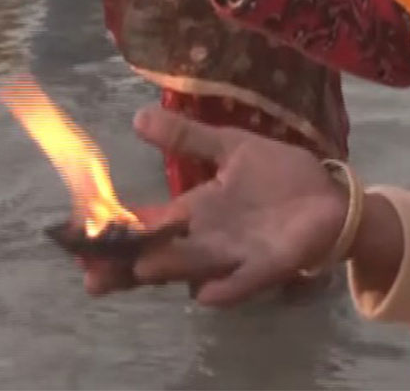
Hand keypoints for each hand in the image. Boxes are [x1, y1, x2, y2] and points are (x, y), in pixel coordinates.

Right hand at [83, 107, 347, 303]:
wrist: (329, 194)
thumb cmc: (278, 174)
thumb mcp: (231, 147)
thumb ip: (188, 136)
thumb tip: (138, 116)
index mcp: (196, 211)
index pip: (147, 228)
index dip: (116, 234)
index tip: (80, 239)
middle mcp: (208, 239)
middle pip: (159, 257)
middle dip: (126, 266)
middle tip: (92, 274)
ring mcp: (236, 255)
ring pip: (194, 267)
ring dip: (170, 268)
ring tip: (142, 267)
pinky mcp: (269, 265)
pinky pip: (244, 282)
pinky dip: (226, 289)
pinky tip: (206, 293)